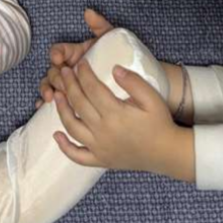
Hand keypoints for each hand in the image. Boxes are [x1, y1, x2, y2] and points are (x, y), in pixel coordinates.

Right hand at [36, 9, 114, 108]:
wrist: (124, 79)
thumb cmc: (114, 55)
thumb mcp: (109, 39)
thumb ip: (99, 25)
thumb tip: (88, 12)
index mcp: (73, 53)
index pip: (58, 50)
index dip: (56, 53)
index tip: (59, 57)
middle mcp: (66, 66)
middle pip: (53, 70)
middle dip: (55, 76)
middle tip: (62, 83)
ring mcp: (65, 82)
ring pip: (49, 84)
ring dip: (46, 89)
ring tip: (50, 97)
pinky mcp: (67, 96)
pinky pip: (52, 99)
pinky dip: (44, 101)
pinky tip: (42, 106)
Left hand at [52, 59, 184, 175]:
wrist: (167, 154)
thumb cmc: (160, 124)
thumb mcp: (152, 99)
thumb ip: (134, 82)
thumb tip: (114, 68)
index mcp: (116, 114)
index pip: (92, 89)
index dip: (84, 74)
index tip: (80, 63)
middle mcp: (103, 131)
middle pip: (79, 104)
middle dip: (69, 85)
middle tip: (64, 71)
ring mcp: (99, 147)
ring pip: (72, 127)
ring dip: (61, 110)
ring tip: (56, 94)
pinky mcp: (100, 160)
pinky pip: (77, 156)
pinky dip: (64, 147)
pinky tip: (56, 135)